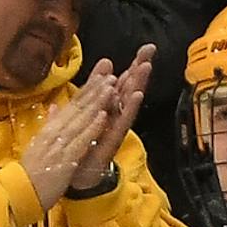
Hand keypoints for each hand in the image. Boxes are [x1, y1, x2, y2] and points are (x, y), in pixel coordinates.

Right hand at [17, 61, 119, 209]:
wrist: (18, 195)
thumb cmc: (28, 175)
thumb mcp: (37, 145)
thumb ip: (49, 125)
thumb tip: (56, 107)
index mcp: (48, 131)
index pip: (71, 107)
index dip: (86, 91)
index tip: (100, 77)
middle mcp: (53, 134)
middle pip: (77, 108)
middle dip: (95, 90)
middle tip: (110, 74)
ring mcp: (59, 146)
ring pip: (81, 120)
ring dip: (97, 103)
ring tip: (111, 87)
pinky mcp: (64, 160)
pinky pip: (80, 141)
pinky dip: (92, 128)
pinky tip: (103, 116)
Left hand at [69, 44, 154, 195]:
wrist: (76, 178)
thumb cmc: (80, 148)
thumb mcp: (81, 117)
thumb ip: (85, 97)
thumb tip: (92, 80)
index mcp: (107, 109)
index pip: (121, 84)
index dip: (132, 66)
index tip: (145, 49)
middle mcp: (114, 117)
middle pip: (129, 89)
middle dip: (139, 69)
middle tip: (150, 50)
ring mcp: (115, 128)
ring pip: (128, 103)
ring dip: (137, 84)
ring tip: (145, 66)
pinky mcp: (113, 140)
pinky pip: (121, 122)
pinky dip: (129, 108)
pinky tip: (136, 94)